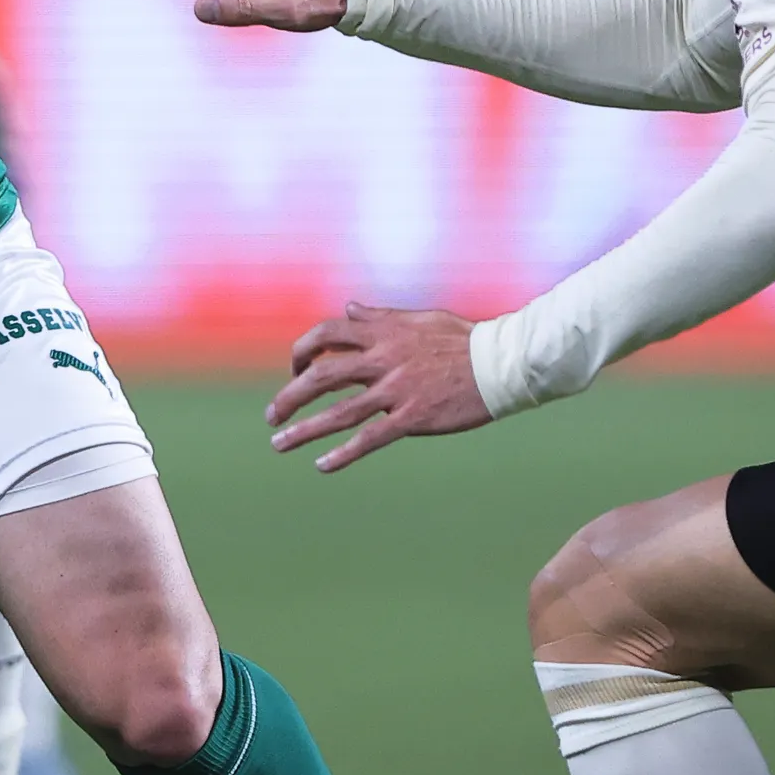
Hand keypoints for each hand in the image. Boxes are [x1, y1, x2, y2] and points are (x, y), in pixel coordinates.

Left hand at [266, 303, 489, 470]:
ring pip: (338, 411)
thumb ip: (381, 317)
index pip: (327, 334)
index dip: (303, 351)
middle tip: (272, 416)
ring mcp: (396, 390)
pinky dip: (343, 453)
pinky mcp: (413, 417)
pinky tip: (322, 466)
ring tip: (278, 444)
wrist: (502, 363)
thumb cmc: (464, 340)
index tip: (295, 370)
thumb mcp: (420, 318)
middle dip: (289, 396)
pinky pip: (370, 438)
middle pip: (321, 376)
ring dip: (303, 430)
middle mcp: (383, 360)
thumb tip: (350, 308)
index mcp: (383, 333)